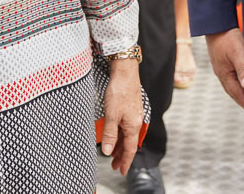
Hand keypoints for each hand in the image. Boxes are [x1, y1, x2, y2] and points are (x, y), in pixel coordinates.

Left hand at [101, 59, 143, 173]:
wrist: (125, 71)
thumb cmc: (119, 91)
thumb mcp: (111, 115)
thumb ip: (109, 134)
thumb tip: (107, 152)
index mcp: (133, 125)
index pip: (130, 149)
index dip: (125, 161)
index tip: (121, 171)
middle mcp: (136, 121)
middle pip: (129, 143)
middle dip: (121, 155)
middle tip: (114, 166)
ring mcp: (133, 114)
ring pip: (127, 135)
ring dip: (119, 145)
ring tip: (112, 153)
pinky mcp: (130, 108)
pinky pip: (126, 126)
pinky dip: (120, 134)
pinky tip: (115, 134)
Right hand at [205, 28, 243, 114]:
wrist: (216, 24)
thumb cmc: (227, 37)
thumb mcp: (238, 52)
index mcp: (224, 73)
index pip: (236, 93)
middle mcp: (221, 73)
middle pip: (233, 91)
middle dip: (243, 101)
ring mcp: (220, 67)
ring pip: (231, 85)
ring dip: (241, 92)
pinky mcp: (222, 61)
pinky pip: (230, 78)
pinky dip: (238, 83)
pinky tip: (243, 80)